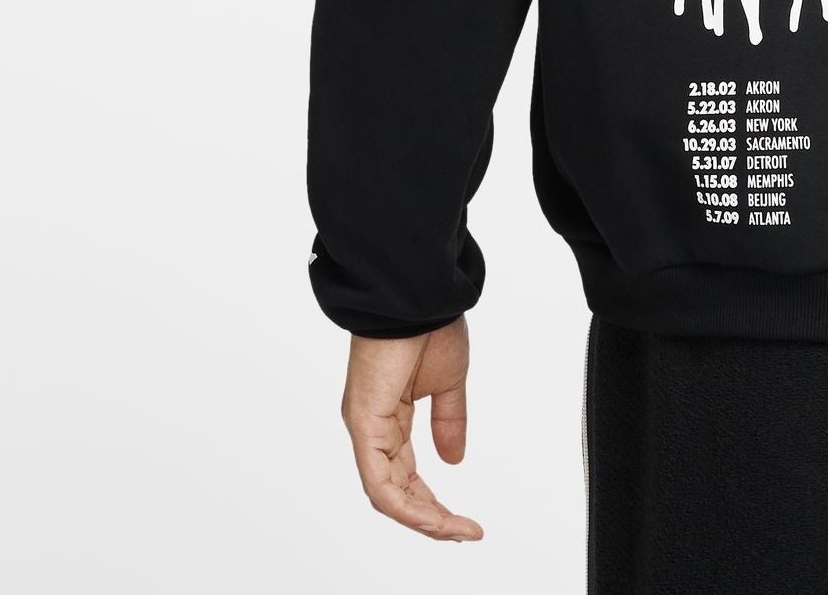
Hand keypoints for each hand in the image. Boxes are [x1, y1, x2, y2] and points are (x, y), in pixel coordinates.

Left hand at [341, 317, 483, 541]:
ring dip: (423, 518)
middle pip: (396, 491)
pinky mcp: (364, 423)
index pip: (406, 474)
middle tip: (464, 532)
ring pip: (388, 494)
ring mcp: (365, 428)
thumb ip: (449, 421)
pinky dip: (406, 505)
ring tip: (456, 531)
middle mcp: (373, 427)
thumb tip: (454, 461)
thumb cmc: (431, 325)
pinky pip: (380, 481)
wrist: (418, 294)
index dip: (433, 502)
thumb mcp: (449, 381)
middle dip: (431, 517)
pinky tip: (432, 517)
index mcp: (389, 416)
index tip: (464, 521)